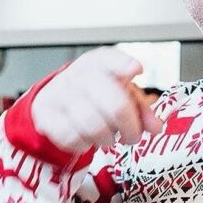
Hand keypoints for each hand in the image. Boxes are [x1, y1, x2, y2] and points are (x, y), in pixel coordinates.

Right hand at [30, 47, 162, 153]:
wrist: (54, 99)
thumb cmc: (95, 95)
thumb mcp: (120, 93)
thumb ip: (141, 108)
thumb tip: (155, 127)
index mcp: (98, 63)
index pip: (109, 58)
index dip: (124, 64)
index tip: (136, 70)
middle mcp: (78, 75)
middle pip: (114, 105)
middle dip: (131, 128)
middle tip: (133, 136)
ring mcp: (59, 95)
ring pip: (95, 127)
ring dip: (108, 139)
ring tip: (109, 136)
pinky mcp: (46, 116)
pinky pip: (73, 139)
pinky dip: (86, 144)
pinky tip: (87, 137)